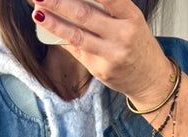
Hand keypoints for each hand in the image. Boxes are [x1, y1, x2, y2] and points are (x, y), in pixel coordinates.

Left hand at [32, 0, 171, 106]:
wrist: (150, 79)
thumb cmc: (137, 45)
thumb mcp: (130, 21)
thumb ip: (107, 10)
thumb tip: (72, 2)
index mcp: (131, 17)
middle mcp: (121, 36)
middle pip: (85, 16)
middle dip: (59, 3)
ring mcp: (110, 55)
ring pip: (76, 36)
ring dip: (54, 24)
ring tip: (37, 13)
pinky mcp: (100, 70)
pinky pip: (77, 52)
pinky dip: (62, 39)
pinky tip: (49, 31)